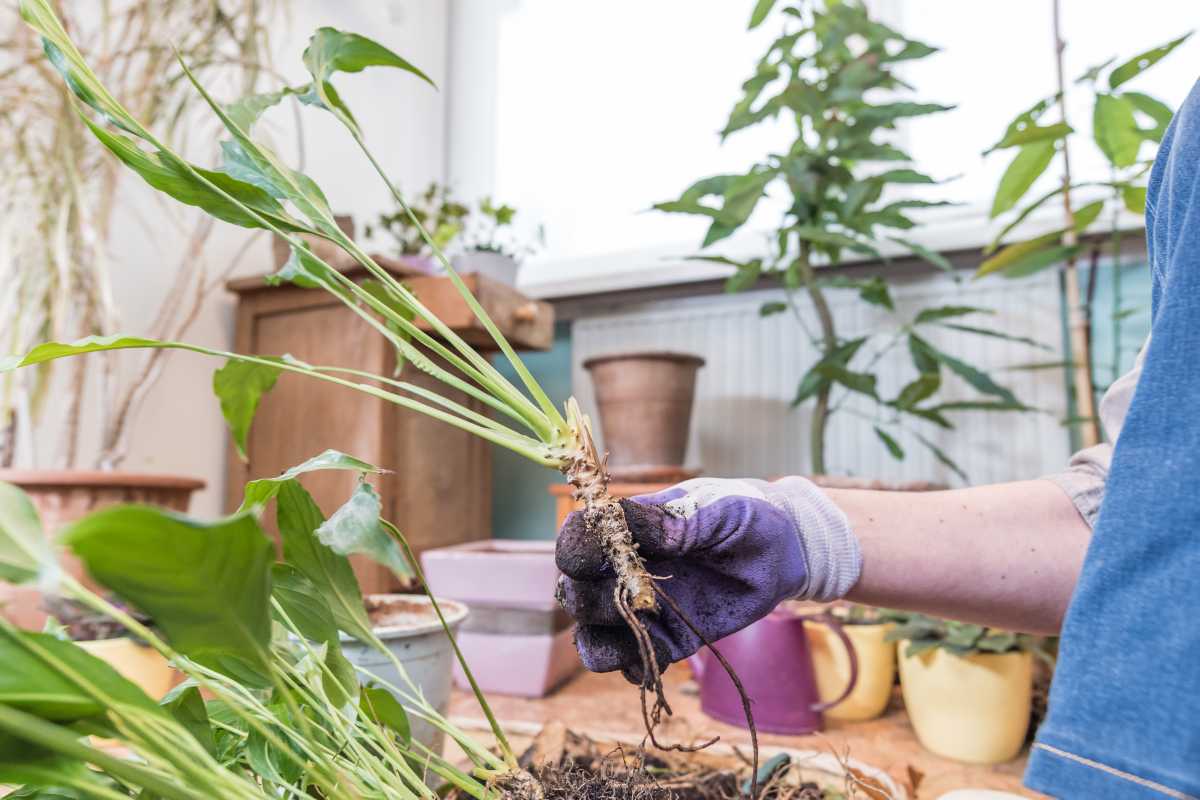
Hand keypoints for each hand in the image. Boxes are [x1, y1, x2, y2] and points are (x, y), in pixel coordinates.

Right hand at [555, 477, 858, 681]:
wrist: (786, 549)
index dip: (575, 548)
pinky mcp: (672, 639)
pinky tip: (651, 665)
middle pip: (578, 590)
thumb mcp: (718, 511)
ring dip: (599, 642)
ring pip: (596, 634)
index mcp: (632, 528)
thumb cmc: (748, 515)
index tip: (582, 561)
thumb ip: (676, 521)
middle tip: (621, 601)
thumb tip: (631, 526)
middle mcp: (628, 569)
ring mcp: (647, 607)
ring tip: (627, 645)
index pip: (584, 536)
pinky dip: (634, 669)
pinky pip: (636, 662)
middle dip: (585, 600)